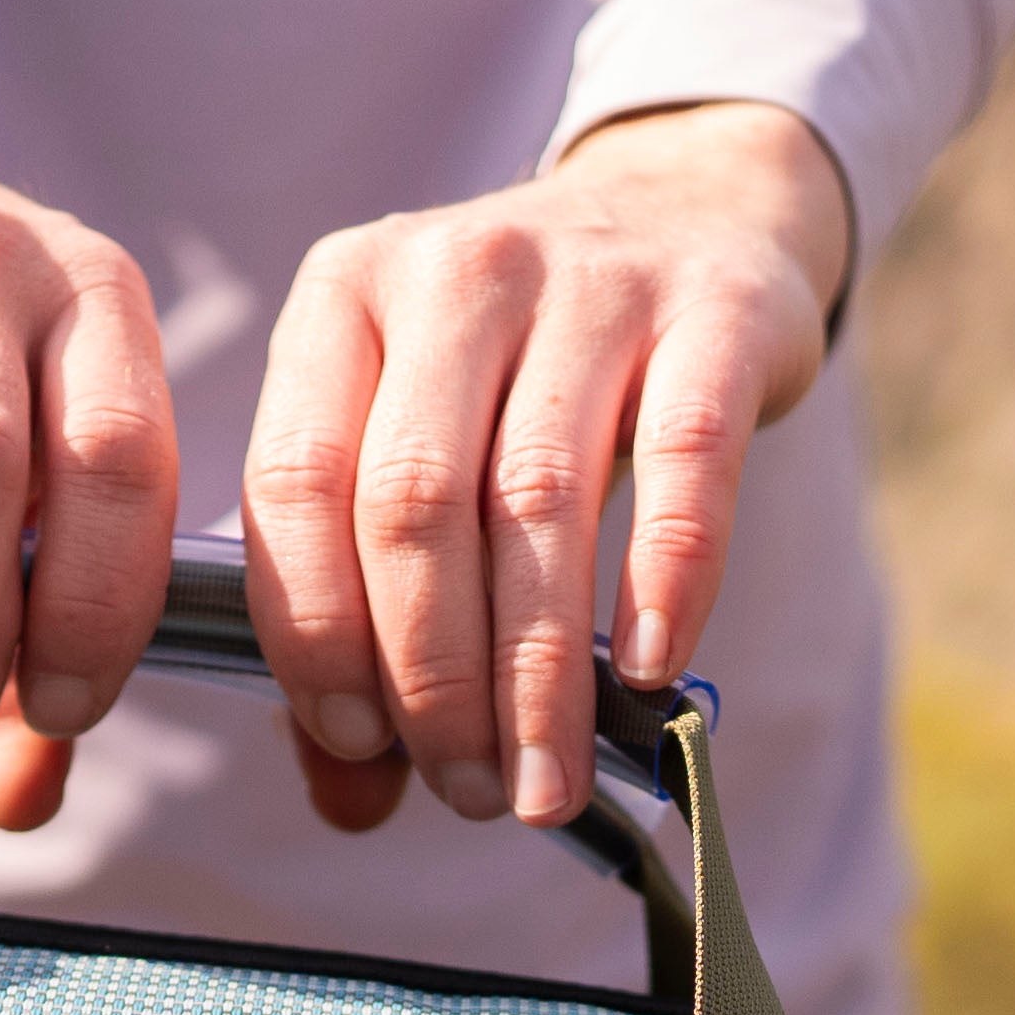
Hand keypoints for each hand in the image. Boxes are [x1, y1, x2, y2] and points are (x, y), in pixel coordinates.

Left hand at [241, 100, 847, 828]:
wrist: (692, 213)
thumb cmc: (520, 374)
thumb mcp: (420, 441)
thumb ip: (365, 610)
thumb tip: (350, 800)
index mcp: (343, 298)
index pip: (298, 481)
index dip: (316, 630)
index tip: (356, 744)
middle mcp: (455, 273)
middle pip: (414, 504)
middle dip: (431, 678)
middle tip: (464, 791)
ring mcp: (590, 281)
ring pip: (539, 500)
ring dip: (538, 672)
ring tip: (544, 783)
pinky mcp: (716, 311)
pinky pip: (687, 462)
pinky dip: (665, 579)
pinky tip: (647, 672)